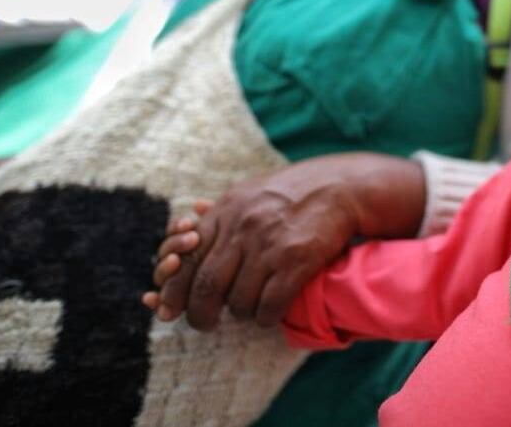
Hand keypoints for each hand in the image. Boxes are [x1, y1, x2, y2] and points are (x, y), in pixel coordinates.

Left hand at [149, 152, 424, 330]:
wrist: (341, 186)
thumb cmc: (291, 193)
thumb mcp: (249, 193)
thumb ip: (216, 215)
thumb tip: (182, 229)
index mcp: (226, 211)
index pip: (185, 258)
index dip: (172, 290)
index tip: (169, 309)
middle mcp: (243, 227)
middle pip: (206, 286)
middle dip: (200, 314)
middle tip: (205, 324)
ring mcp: (270, 245)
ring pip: (239, 301)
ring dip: (242, 314)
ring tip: (250, 309)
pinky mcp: (297, 260)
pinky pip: (270, 306)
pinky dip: (266, 317)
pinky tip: (271, 313)